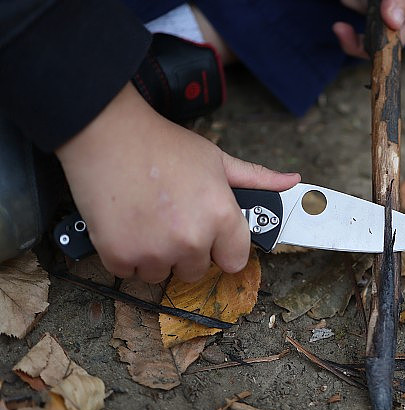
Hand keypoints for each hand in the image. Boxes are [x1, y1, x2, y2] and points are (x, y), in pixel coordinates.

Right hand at [55, 83, 299, 282]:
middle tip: (172, 218)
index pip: (234, 262)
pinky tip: (127, 224)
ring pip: (161, 274)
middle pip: (196, 271)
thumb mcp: (218, 159)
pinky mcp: (119, 256)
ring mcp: (154, 251)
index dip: (222, 248)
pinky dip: (126, 255)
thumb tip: (292, 181)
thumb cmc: (164, 145)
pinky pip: (129, 272)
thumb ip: (257, 177)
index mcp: (221, 218)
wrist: (108, 135)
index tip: (210, 235)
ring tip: (148, 218)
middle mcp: (191, 240)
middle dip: (186, 250)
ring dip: (156, 255)